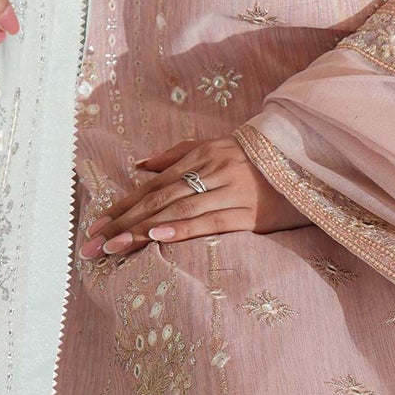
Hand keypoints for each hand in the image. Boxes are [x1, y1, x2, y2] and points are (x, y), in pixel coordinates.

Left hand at [78, 137, 305, 255]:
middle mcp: (208, 170)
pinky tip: (158, 237)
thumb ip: (175, 156)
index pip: (151, 185)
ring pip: (177, 210)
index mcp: (197, 155)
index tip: (94, 226)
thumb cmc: (251, 158)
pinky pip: (210, 220)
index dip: (121, 205)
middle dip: (122, 222)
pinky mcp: (247, 213)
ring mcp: (227, 190)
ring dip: (143, 230)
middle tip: (93, 245)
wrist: (300, 161)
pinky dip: (182, 228)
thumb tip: (139, 165)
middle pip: (157, 199)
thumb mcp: (212, 147)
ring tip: (115, 247)